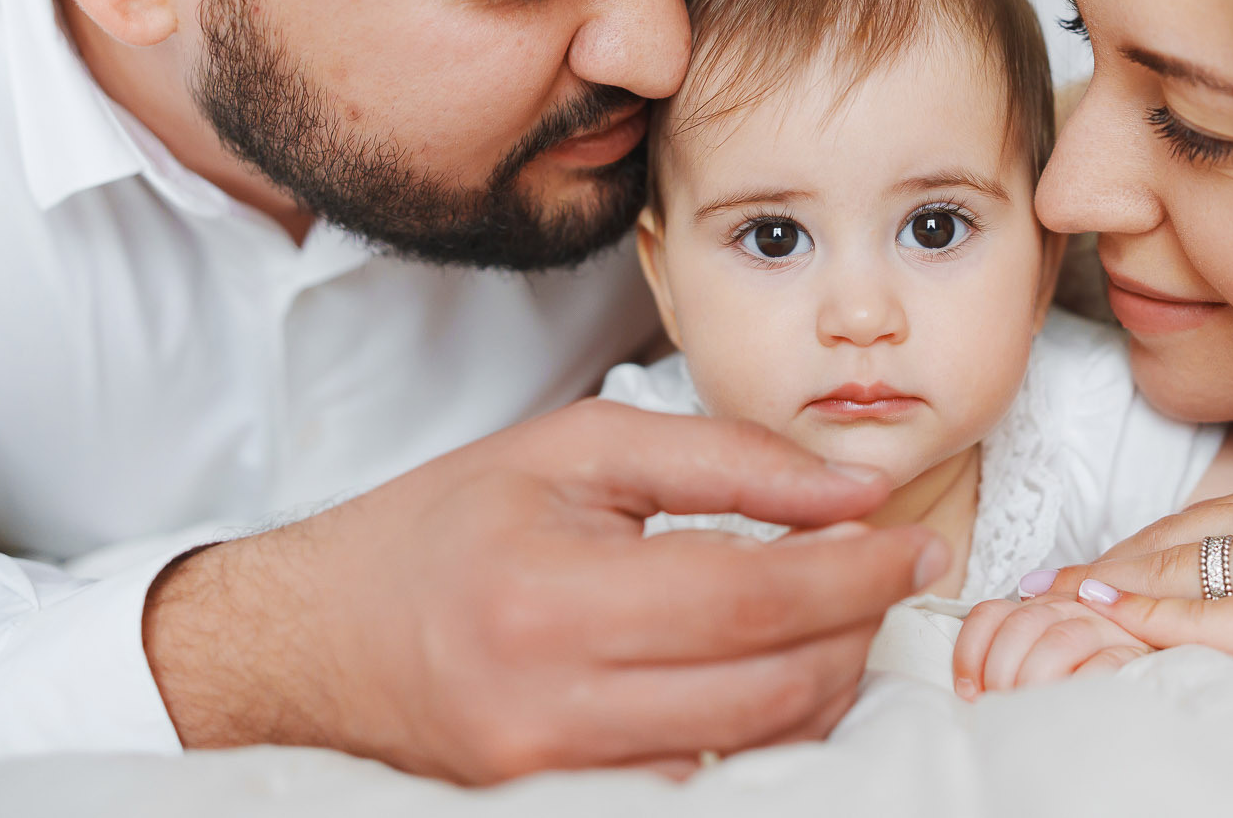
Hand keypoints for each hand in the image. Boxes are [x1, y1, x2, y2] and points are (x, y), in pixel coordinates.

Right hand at [143, 400, 948, 781]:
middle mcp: (553, 706)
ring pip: (753, 748)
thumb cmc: (446, 524)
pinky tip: (771, 665)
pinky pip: (703, 778)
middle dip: (858, 627)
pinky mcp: (558, 805)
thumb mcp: (579, 451)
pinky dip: (763, 726)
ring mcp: (554, 775)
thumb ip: (725, 461)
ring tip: (838, 610)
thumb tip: (850, 489)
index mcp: (554, 597)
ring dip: (826, 679)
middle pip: (770, 688)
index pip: (752, 596)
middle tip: (889, 569)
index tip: (915, 541)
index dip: (856, 571)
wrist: (317, 635)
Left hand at [952, 594, 1150, 696]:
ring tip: (1028, 708)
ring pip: (1059, 641)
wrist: (1158, 653)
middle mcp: (1071, 607)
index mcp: (1040, 605)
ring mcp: (1105, 627)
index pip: (991, 613)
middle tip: (1000, 705)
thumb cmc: (1085, 669)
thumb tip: (970, 688)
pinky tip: (1068, 705)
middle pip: (1021, 624)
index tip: (968, 691)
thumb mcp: (1044, 652)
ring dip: (1035, 677)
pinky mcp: (1135, 653)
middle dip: (1001, 669)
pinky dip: (1081, 685)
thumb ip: (1013, 651)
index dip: (970, 651)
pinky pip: (1104, 663)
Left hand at [956, 479, 1232, 700]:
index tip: (1085, 573)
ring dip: (1107, 586)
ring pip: (1180, 565)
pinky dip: (1155, 612)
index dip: (1136, 549)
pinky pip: (1222, 612)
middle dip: (1102, 565)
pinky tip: (1110, 616)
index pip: (1202, 522)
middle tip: (1039, 593)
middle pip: (1172, 538)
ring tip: (1046, 606)